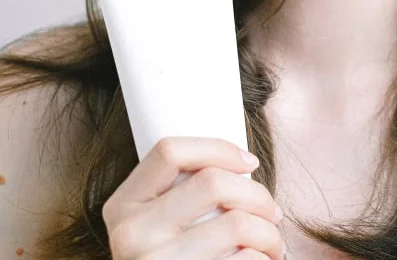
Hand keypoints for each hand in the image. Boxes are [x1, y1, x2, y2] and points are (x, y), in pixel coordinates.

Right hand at [102, 136, 284, 258]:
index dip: (217, 148)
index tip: (249, 161)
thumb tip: (245, 165)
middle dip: (257, 193)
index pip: (169, 151)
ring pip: (237, 223)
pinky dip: (263, 259)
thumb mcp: (154, 223)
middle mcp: (131, 235)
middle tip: (273, 210)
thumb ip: (179, 193)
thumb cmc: (170, 259)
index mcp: (123, 205)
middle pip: (212, 182)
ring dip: (269, 231)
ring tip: (273, 241)